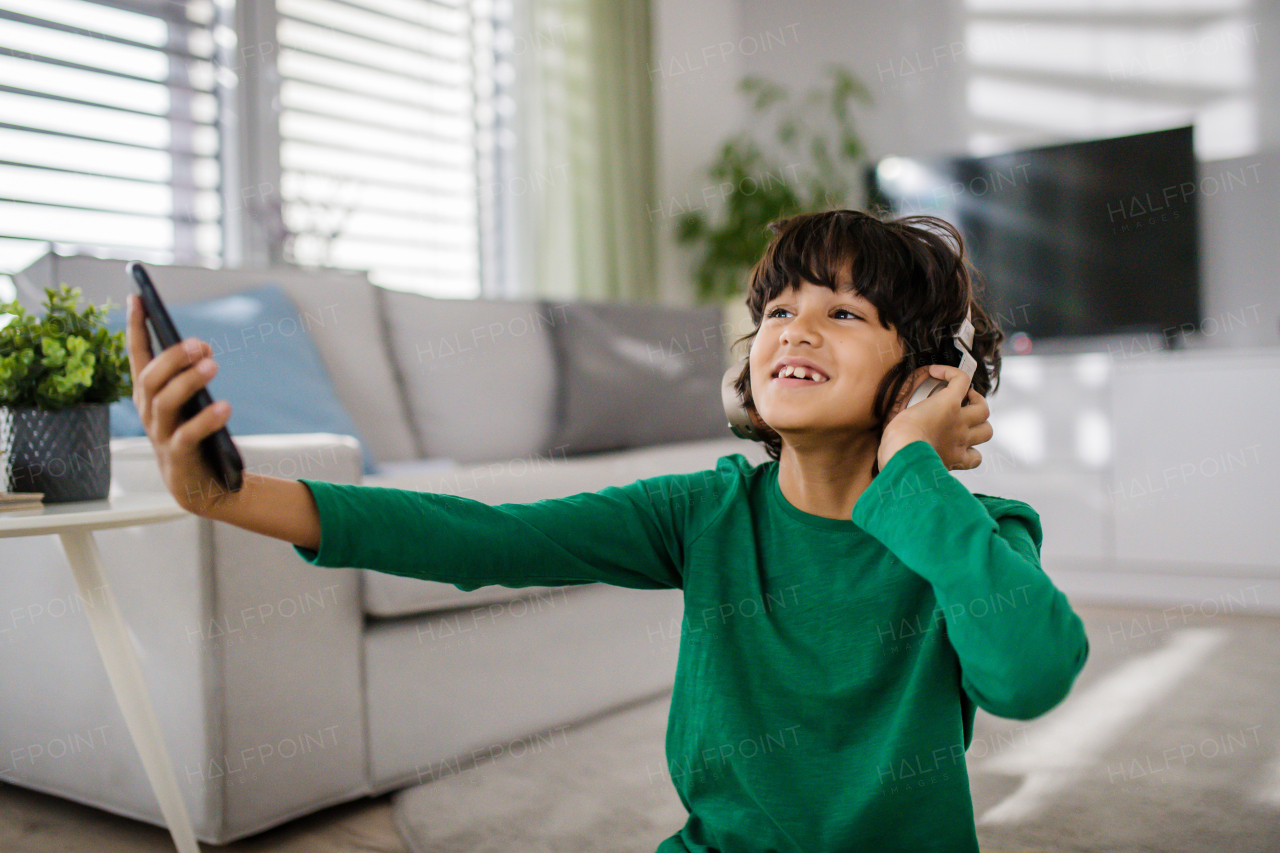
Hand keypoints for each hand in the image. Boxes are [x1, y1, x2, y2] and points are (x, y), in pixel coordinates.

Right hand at [125, 294, 233, 515]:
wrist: (202, 486)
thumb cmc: (196, 435)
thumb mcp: (190, 401)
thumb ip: (192, 373)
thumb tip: (202, 350)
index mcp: (148, 394)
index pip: (137, 355)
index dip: (136, 327)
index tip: (137, 297)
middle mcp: (148, 412)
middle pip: (150, 377)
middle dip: (172, 357)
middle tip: (198, 343)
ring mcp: (160, 434)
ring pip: (164, 402)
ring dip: (188, 381)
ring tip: (213, 365)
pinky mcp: (178, 455)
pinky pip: (189, 434)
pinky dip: (207, 419)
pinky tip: (225, 406)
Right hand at [879, 364, 992, 471]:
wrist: (905, 456)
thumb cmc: (901, 434)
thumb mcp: (903, 410)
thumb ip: (914, 407)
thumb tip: (913, 410)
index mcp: (947, 404)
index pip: (961, 378)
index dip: (950, 372)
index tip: (937, 372)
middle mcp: (960, 422)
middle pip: (983, 407)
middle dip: (977, 401)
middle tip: (967, 399)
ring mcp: (961, 441)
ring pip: (987, 431)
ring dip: (981, 426)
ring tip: (970, 424)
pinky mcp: (957, 460)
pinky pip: (976, 458)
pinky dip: (973, 454)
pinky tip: (964, 451)